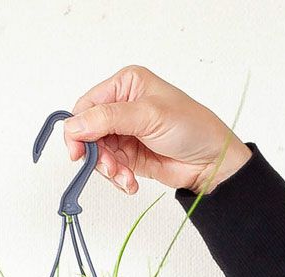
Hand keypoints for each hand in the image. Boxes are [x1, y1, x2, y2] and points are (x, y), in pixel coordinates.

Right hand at [63, 65, 251, 195]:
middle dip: (97, 155)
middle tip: (110, 168)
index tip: (79, 152)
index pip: (86, 106)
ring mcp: (124, 133)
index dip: (78, 130)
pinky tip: (131, 182)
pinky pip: (110, 169)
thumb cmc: (191, 127)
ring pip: (97, 155)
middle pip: (88, 134)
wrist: (210, 161)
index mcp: (125, 85)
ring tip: (126, 177)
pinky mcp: (128, 156)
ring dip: (109, 170)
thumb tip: (74, 126)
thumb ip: (108, 119)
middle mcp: (121, 108)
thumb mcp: (148, 115)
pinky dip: (117, 179)